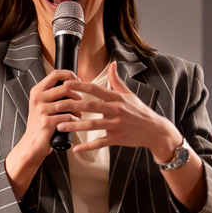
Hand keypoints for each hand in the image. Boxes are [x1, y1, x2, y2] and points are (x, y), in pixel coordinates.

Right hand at [13, 68, 81, 157]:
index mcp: (36, 91)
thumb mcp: (41, 104)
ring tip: (79, 114)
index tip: (78, 82)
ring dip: (78, 109)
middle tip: (81, 101)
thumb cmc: (41, 123)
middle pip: (66, 87)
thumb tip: (73, 82)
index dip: (70, 75)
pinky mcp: (47, 123)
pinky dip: (75, 120)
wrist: (31, 144)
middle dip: (78, 94)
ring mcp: (41, 110)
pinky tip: (74, 123)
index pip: (55, 74)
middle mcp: (37, 98)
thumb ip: (52, 93)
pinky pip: (68, 117)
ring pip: (69, 103)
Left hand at [59, 62, 179, 160]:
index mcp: (116, 98)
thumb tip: (112, 63)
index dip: (80, 86)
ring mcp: (116, 125)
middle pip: (91, 106)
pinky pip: (100, 143)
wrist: (155, 130)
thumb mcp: (129, 94)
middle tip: (56, 106)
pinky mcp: (117, 138)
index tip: (65, 84)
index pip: (95, 89)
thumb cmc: (140, 111)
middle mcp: (116, 110)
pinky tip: (76, 148)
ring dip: (75, 126)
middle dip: (72, 105)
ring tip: (60, 126)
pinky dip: (88, 146)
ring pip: (92, 125)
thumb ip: (117, 80)